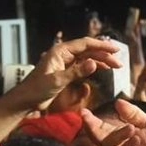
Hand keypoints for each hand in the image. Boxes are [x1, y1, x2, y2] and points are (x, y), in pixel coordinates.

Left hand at [0, 37, 120, 113]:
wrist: (25, 101)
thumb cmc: (37, 90)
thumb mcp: (57, 81)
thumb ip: (76, 72)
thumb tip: (94, 64)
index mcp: (60, 51)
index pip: (85, 44)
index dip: (102, 46)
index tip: (116, 50)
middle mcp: (63, 54)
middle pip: (88, 51)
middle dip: (104, 55)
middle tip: (119, 63)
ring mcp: (64, 63)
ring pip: (86, 58)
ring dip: (100, 61)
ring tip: (115, 67)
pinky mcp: (65, 73)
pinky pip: (82, 67)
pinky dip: (93, 68)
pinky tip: (102, 70)